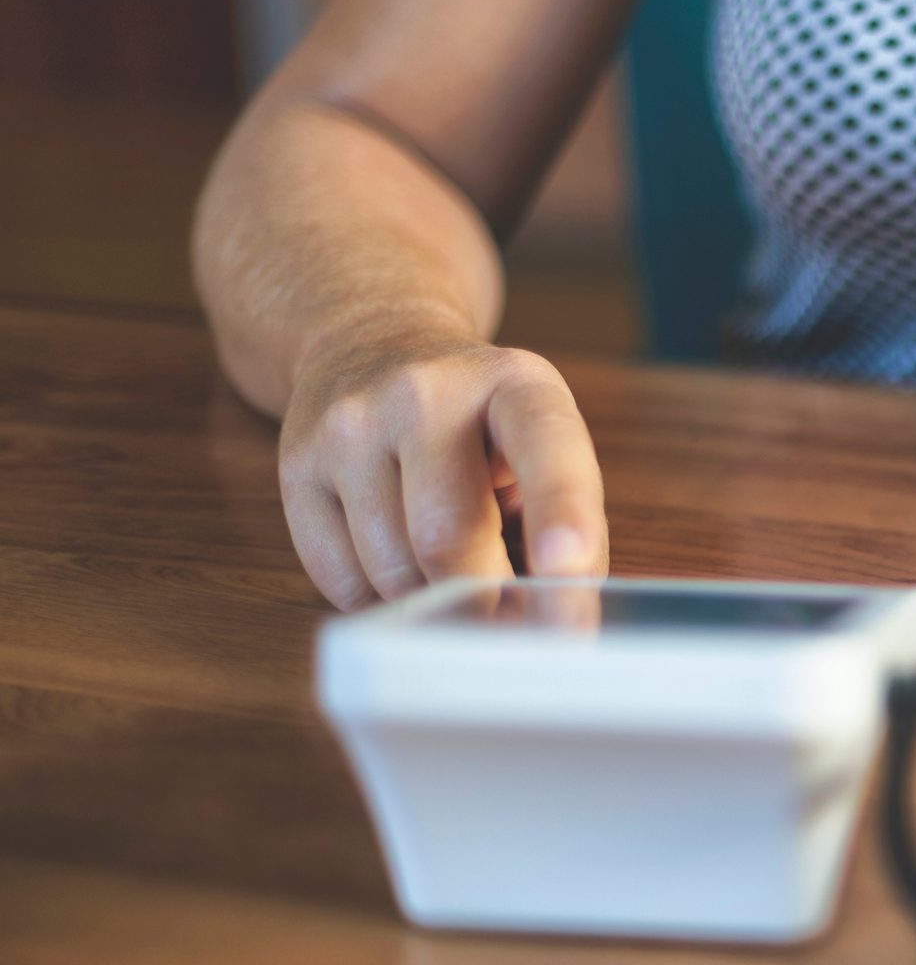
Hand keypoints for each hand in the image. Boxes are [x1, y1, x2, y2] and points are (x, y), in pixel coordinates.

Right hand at [277, 323, 606, 608]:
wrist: (372, 346)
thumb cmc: (482, 424)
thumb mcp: (545, 445)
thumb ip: (566, 525)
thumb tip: (557, 617)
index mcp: (515, 383)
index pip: (546, 448)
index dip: (561, 512)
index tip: (569, 569)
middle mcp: (424, 393)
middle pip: (450, 536)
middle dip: (485, 599)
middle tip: (505, 618)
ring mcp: (350, 426)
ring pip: (393, 570)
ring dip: (432, 602)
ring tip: (448, 568)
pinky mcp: (297, 465)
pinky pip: (340, 580)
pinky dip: (381, 599)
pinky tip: (399, 562)